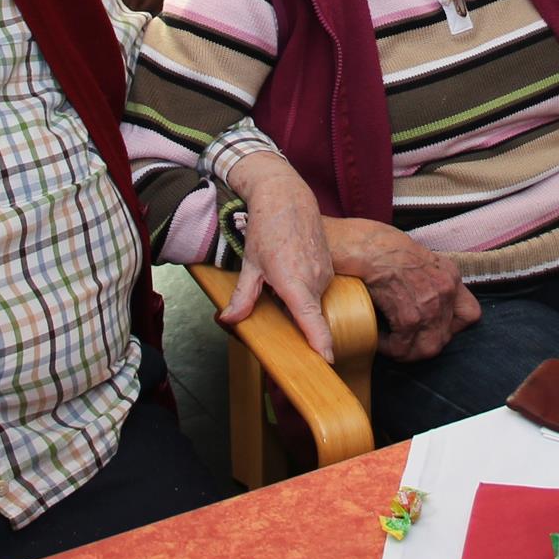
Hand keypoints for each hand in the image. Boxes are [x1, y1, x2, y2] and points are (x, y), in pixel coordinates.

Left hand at [221, 153, 335, 361]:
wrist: (288, 198)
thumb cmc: (268, 228)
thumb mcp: (250, 264)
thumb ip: (243, 297)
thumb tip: (229, 320)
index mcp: (295, 283)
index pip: (312, 321)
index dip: (320, 343)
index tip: (327, 360)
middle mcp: (315, 280)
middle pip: (307, 315)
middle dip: (293, 319)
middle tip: (271, 299)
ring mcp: (326, 273)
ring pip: (311, 301)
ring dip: (297, 299)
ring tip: (278, 276)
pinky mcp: (329, 267)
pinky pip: (317, 288)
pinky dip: (304, 288)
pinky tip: (290, 269)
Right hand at [325, 218, 480, 361]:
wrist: (363, 244)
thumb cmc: (380, 248)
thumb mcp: (417, 260)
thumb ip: (427, 281)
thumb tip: (421, 305)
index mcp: (449, 275)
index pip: (470, 314)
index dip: (451, 327)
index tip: (430, 327)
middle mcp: (446, 289)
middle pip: (445, 337)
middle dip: (421, 344)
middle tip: (402, 340)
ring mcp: (431, 303)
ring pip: (427, 348)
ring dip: (405, 350)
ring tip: (389, 343)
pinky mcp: (410, 315)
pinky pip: (403, 346)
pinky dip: (388, 347)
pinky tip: (377, 337)